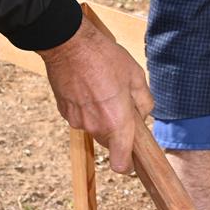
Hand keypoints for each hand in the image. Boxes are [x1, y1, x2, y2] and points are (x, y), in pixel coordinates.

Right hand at [39, 8, 152, 171]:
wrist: (68, 44)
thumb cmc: (104, 57)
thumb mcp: (136, 75)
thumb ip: (144, 101)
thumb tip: (143, 114)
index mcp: (117, 122)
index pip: (121, 164)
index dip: (128, 164)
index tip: (132, 159)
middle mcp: (95, 127)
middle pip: (109, 142)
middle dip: (117, 130)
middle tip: (121, 103)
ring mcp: (77, 121)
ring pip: (94, 128)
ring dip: (101, 116)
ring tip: (102, 88)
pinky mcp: (64, 112)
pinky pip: (81, 117)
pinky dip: (86, 108)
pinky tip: (88, 87)